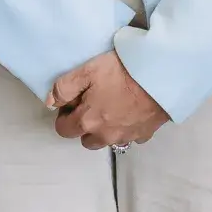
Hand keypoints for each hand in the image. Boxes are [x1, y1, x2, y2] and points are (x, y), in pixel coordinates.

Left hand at [48, 51, 169, 148]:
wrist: (161, 76)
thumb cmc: (121, 71)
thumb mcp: (87, 71)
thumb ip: (64, 88)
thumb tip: (50, 102)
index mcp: (88, 122)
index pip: (64, 129)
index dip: (64, 115)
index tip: (73, 100)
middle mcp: (105, 136)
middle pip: (86, 140)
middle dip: (84, 125)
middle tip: (92, 102)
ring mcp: (127, 137)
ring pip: (108, 140)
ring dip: (105, 129)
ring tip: (112, 106)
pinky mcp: (145, 133)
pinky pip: (130, 136)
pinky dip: (127, 127)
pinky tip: (131, 110)